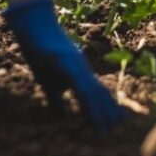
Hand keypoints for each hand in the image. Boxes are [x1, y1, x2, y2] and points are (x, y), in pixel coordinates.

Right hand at [4, 0, 124, 130]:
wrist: (34, 26)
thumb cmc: (40, 54)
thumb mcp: (48, 82)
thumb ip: (56, 100)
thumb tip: (61, 117)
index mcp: (81, 74)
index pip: (98, 93)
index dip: (107, 108)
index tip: (117, 123)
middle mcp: (84, 70)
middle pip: (101, 93)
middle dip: (110, 112)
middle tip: (121, 128)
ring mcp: (78, 67)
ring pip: (94, 92)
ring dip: (102, 111)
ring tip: (110, 127)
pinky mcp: (69, 65)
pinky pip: (81, 87)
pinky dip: (88, 102)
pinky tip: (91, 113)